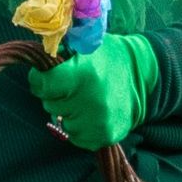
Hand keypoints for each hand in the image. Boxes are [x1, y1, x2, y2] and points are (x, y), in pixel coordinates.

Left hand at [32, 34, 155, 149]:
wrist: (144, 77)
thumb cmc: (107, 58)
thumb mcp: (84, 45)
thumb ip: (59, 51)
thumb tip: (37, 58)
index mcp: (84, 74)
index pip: (42, 84)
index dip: (41, 79)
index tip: (48, 75)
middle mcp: (92, 101)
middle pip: (50, 103)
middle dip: (56, 94)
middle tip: (74, 85)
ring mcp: (99, 122)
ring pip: (61, 121)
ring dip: (68, 111)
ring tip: (86, 98)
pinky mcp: (105, 136)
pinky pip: (75, 135)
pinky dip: (79, 125)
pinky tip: (92, 113)